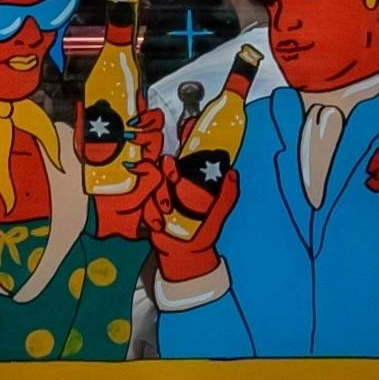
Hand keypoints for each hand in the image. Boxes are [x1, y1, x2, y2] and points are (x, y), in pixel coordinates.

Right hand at [143, 135, 237, 269]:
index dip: (188, 135)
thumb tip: (233, 174)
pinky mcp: (147, 206)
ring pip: (154, 183)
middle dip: (167, 165)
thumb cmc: (202, 231)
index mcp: (192, 177)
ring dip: (160, 194)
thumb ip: (226, 196)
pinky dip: (152, 213)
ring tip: (167, 209)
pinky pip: (145, 202)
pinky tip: (159, 224)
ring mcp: (159, 193)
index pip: (189, 150)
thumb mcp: (218, 213)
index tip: (188, 126)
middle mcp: (174, 181)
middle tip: (171, 168)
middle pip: (166, 162)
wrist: (184, 253)